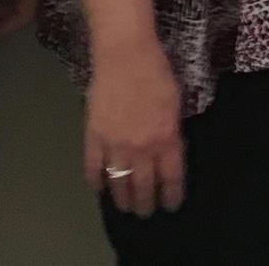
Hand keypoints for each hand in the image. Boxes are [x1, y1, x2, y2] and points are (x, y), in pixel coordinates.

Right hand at [85, 37, 183, 216]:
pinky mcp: (93, 136)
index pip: (171, 177)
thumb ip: (172, 129)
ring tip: (124, 207)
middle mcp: (142, 148)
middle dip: (146, 203)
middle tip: (145, 212)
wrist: (125, 55)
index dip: (171, 194)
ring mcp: (115, 144)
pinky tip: (98, 187)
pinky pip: (93, 166)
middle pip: (144, 185)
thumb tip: (169, 148)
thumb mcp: (175, 102)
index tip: (171, 205)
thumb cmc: (156, 71)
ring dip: (122, 198)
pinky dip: (95, 180)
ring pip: (119, 181)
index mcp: (166, 138)